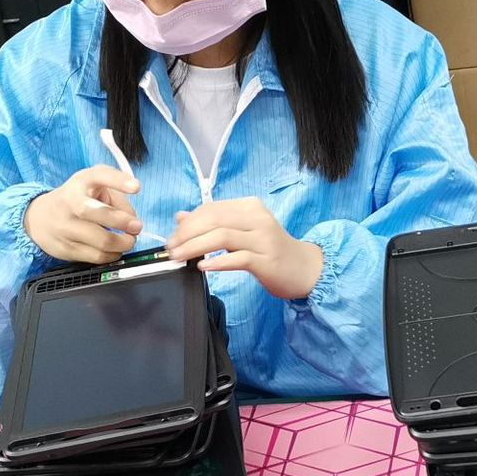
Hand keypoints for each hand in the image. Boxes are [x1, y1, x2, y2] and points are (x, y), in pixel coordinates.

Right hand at [23, 166, 141, 263]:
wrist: (38, 218)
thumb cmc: (75, 199)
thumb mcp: (95, 187)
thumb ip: (118, 199)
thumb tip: (132, 221)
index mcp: (81, 182)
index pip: (100, 176)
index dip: (119, 181)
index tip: (136, 187)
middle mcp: (70, 202)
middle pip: (98, 213)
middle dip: (122, 222)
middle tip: (136, 227)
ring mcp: (65, 227)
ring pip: (101, 241)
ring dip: (122, 243)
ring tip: (128, 240)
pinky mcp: (65, 248)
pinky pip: (96, 256)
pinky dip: (112, 255)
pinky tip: (114, 249)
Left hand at [165, 197, 323, 299]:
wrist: (305, 269)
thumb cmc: (271, 251)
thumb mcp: (242, 231)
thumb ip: (214, 222)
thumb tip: (181, 216)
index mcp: (250, 207)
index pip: (212, 209)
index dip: (188, 222)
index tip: (173, 236)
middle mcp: (258, 219)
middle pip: (215, 220)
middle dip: (187, 234)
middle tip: (171, 248)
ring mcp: (264, 239)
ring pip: (223, 237)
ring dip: (196, 247)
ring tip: (180, 257)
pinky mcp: (268, 261)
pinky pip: (239, 259)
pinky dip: (218, 262)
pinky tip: (203, 267)